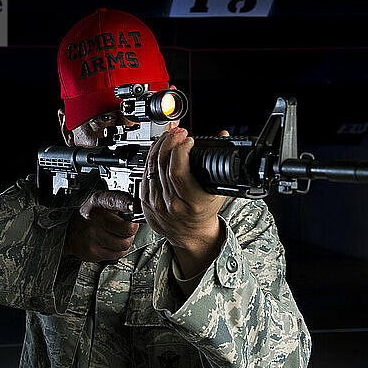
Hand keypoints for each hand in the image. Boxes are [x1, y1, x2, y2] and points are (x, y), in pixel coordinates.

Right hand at [63, 190, 138, 261]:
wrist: (70, 230)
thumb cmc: (92, 215)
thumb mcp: (103, 201)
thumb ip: (121, 202)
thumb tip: (140, 208)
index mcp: (98, 201)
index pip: (114, 201)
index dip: (127, 204)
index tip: (135, 206)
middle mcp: (93, 218)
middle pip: (127, 228)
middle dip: (132, 228)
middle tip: (129, 226)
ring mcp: (92, 237)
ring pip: (124, 244)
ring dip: (126, 240)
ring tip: (119, 235)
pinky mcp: (92, 252)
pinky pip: (118, 254)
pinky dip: (119, 250)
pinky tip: (112, 243)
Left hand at [141, 127, 229, 276]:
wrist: (191, 235)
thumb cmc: (204, 212)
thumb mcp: (217, 190)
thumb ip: (220, 163)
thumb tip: (222, 136)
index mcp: (191, 202)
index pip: (177, 170)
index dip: (180, 149)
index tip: (188, 139)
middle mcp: (172, 204)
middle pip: (163, 164)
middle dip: (170, 141)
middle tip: (178, 131)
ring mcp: (156, 203)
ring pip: (151, 166)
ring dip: (159, 145)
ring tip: (169, 135)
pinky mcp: (146, 201)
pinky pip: (145, 173)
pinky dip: (151, 157)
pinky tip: (159, 149)